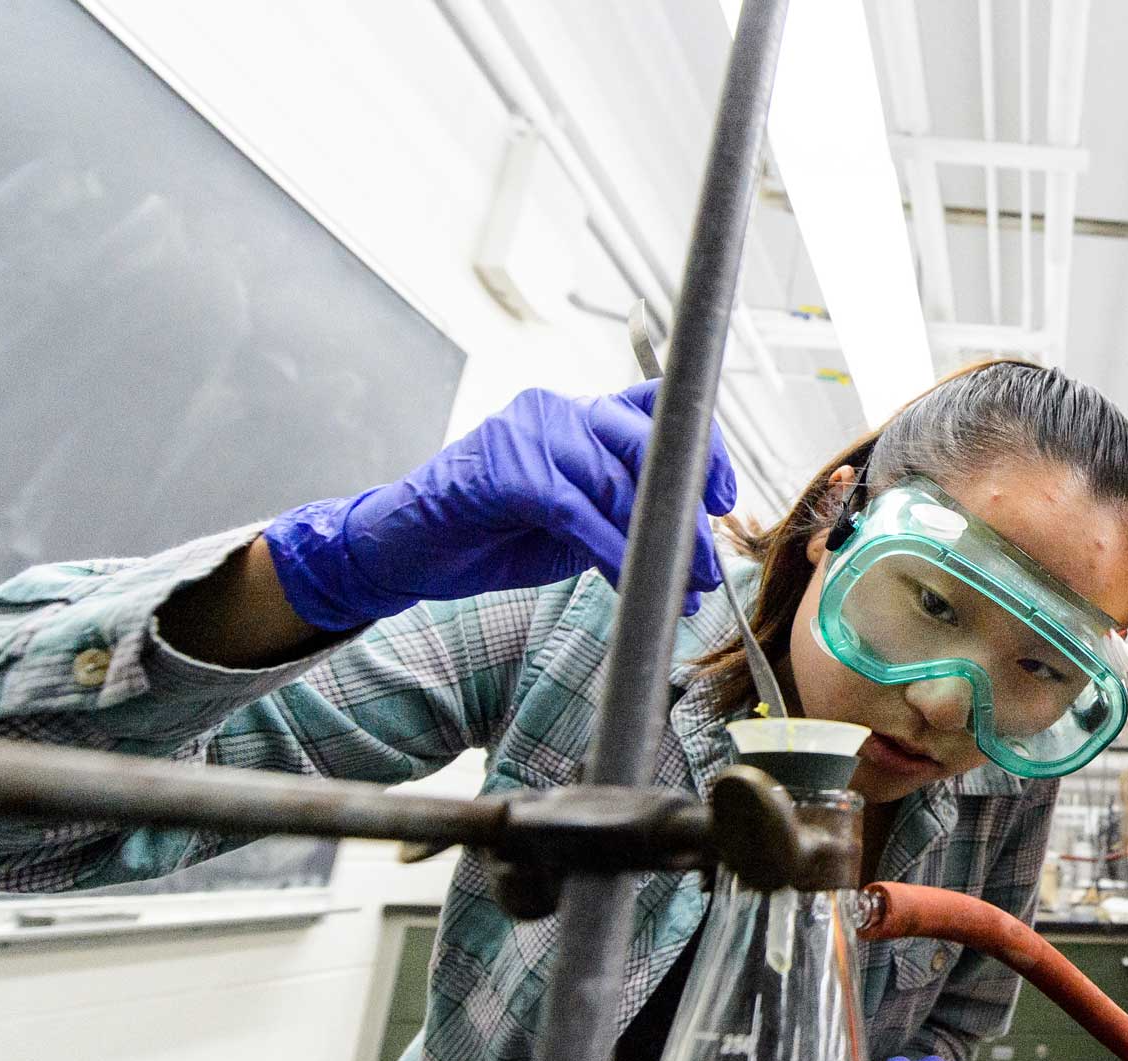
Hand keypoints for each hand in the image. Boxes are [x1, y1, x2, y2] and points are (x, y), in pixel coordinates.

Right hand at [263, 383, 735, 630]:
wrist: (404, 550)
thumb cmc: (489, 535)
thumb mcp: (573, 523)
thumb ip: (622, 514)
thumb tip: (690, 542)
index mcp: (577, 415)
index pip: (657, 410)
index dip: (701, 449)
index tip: (723, 499)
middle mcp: (557, 411)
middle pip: (647, 443)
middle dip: (686, 511)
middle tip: (706, 565)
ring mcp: (529, 433)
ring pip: (618, 480)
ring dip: (658, 542)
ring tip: (682, 585)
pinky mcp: (506, 468)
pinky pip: (579, 510)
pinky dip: (613, 550)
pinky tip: (634, 580)